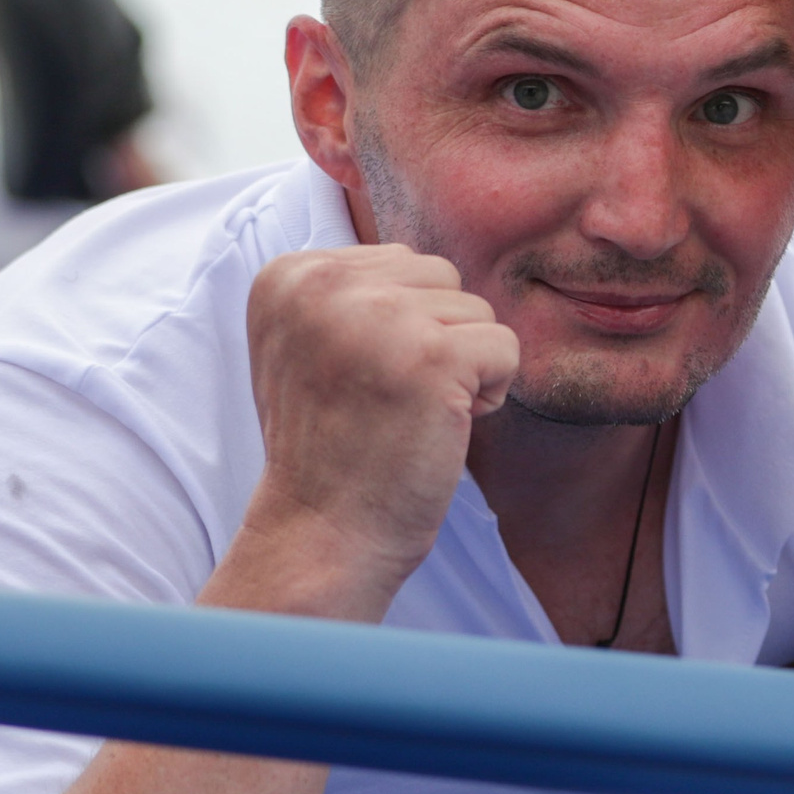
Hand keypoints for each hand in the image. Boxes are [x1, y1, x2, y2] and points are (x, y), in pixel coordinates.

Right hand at [223, 244, 517, 620]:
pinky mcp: (432, 355)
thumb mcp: (311, 344)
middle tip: (392, 401)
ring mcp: (377, 316)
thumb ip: (351, 291)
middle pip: (439, 276)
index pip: (397, 263)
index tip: (358, 383)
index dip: (401, 328)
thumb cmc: (332, 448)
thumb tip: (423, 259)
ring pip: (475, 310)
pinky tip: (443, 427)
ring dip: (464, 367)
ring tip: (412, 415)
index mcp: (287, 275)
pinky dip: (491, 393)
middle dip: (437, 338)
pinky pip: (506, 346)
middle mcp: (322, 283)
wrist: (324, 533)